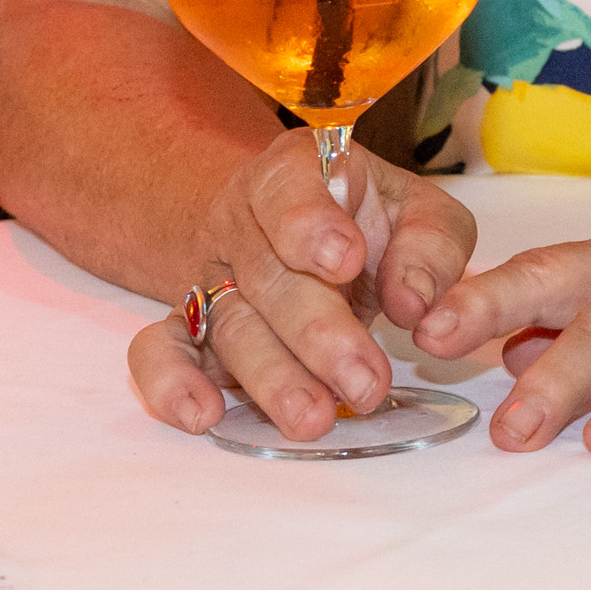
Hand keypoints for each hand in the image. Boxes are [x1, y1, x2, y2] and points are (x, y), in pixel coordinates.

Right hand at [123, 133, 475, 442]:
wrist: (307, 233)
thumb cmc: (373, 221)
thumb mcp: (421, 214)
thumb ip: (430, 249)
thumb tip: (415, 305)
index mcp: (298, 171)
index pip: (289, 187)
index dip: (310, 223)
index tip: (346, 260)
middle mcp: (243, 220)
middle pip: (270, 276)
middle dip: (318, 333)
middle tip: (365, 381)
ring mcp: (212, 276)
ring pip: (230, 325)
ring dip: (272, 378)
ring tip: (314, 418)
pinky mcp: (188, 328)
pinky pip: (159, 350)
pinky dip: (170, 384)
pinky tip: (204, 415)